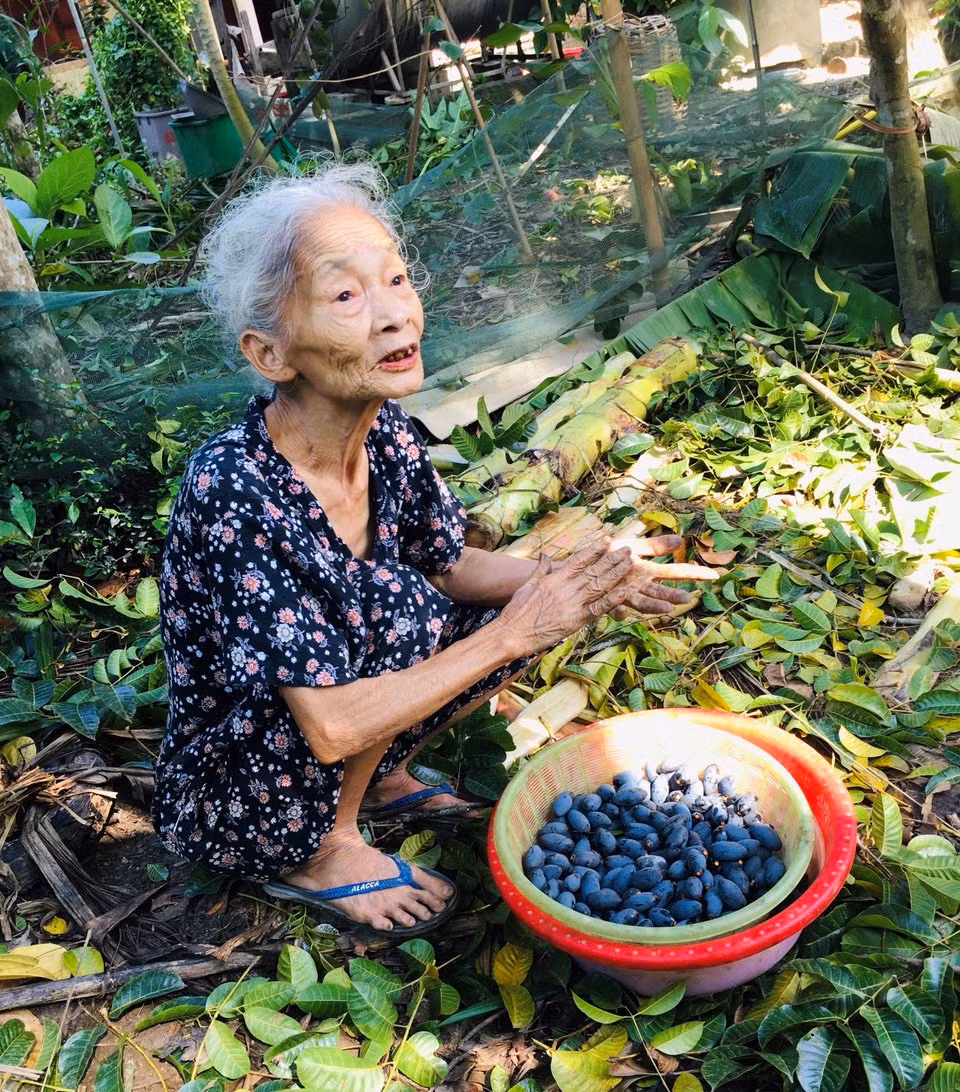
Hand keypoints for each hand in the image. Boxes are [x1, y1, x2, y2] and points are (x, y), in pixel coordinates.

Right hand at [497, 537, 633, 657]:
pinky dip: (611, 600)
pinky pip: (597, 609)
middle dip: (612, 559)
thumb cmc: (516, 612)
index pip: (578, 560)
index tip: (607, 540)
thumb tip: (546, 554)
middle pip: (593, 570)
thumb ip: (540, 570)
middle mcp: (565, 588)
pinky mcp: (575, 620)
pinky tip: (623, 592)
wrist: (511, 634)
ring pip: (599, 585)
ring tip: (630, 563)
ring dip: (616, 574)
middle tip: (627, 549)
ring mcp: (571, 604)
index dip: (594, 549)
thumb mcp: (526, 586)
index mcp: (554, 579)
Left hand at [606, 533, 717, 616]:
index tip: (714, 575)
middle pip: (661, 592)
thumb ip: (656, 546)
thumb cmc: (610, 555)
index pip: (676, 573)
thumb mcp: (634, 547)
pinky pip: (612, 607)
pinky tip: (621, 610)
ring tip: (667, 608)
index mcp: (648, 573)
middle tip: (688, 598)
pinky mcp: (605, 600)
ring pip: (641, 603)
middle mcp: (639, 586)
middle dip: (674, 595)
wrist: (583, 564)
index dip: (694, 574)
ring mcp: (623, 594)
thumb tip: (681, 540)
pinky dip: (617, 610)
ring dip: (654, 606)